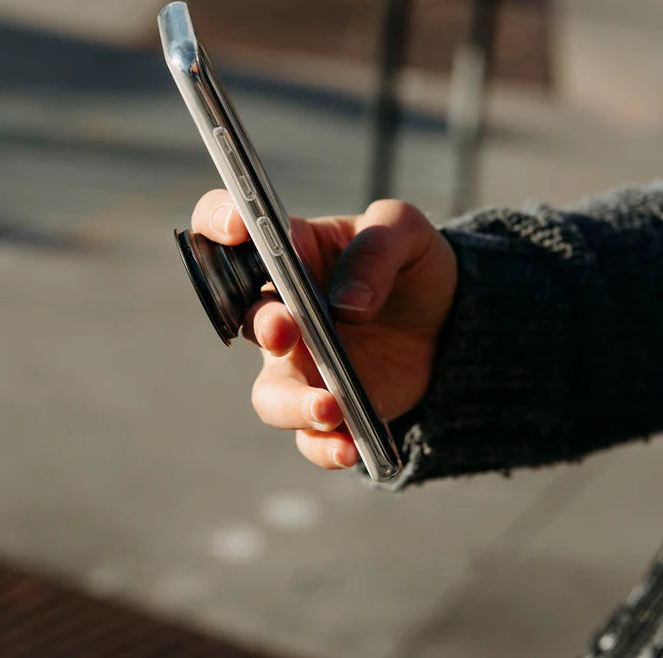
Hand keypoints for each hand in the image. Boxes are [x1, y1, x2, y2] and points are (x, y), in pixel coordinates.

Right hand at [191, 190, 457, 469]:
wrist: (449, 320)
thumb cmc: (413, 264)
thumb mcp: (407, 232)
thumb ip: (377, 251)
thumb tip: (347, 306)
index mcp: (290, 251)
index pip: (227, 226)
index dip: (217, 220)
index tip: (236, 228)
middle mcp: (282, 309)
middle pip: (246, 320)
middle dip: (263, 326)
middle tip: (287, 329)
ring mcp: (301, 362)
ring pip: (270, 393)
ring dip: (291, 404)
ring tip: (331, 409)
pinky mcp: (327, 404)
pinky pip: (310, 436)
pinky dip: (324, 446)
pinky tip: (351, 447)